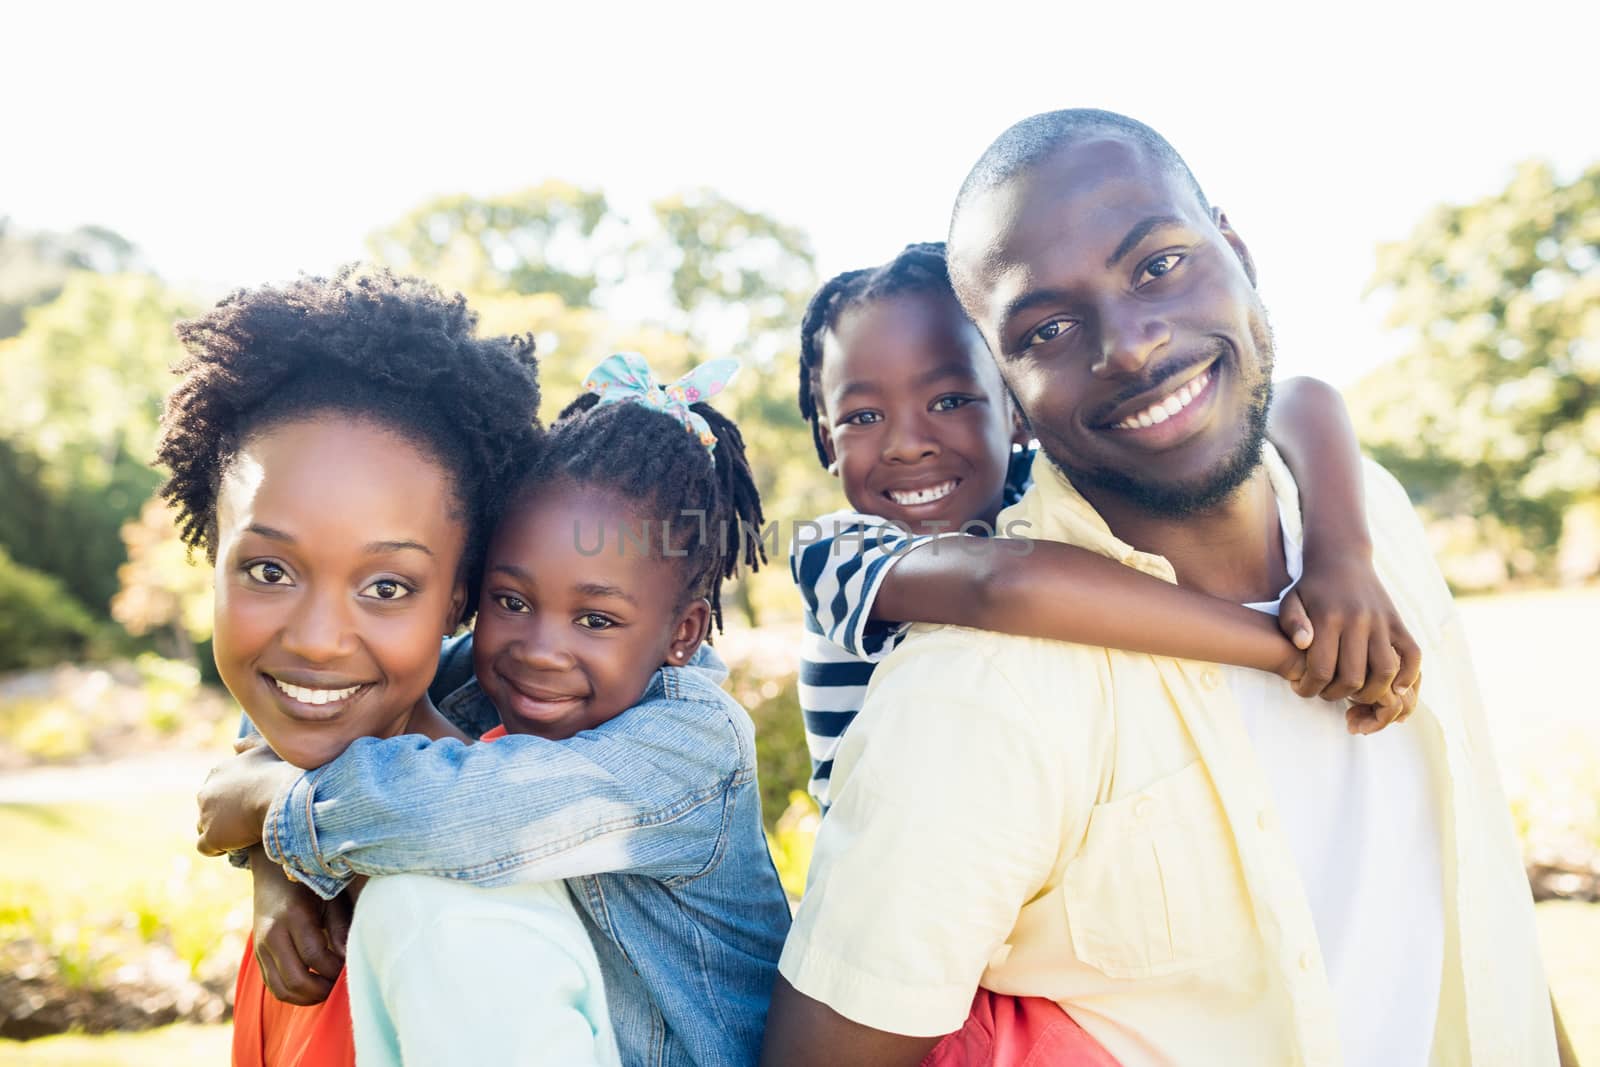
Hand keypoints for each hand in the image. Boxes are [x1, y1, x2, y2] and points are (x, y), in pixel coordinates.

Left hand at [196, 736, 301, 855]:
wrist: (281, 799)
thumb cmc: (279, 773)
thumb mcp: (265, 750)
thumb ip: (249, 744)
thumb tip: (234, 743)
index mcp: (217, 772)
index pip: (216, 787)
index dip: (231, 796)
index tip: (248, 801)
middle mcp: (205, 792)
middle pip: (208, 806)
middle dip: (222, 813)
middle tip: (245, 819)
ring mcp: (206, 815)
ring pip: (205, 826)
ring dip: (219, 830)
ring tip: (240, 834)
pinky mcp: (211, 837)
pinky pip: (206, 846)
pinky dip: (217, 847)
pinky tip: (234, 847)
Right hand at [247, 845, 349, 1004]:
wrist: (271, 872)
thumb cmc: (310, 883)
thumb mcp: (330, 897)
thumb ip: (339, 927)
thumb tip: (349, 958)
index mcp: (293, 916)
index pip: (314, 956)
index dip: (334, 969)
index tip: (350, 968)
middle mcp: (272, 934)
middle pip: (295, 979)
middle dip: (321, 990)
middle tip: (340, 986)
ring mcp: (261, 948)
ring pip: (281, 989)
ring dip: (307, 997)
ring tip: (328, 989)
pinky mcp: (258, 956)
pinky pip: (273, 986)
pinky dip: (293, 993)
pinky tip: (313, 987)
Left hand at [1278, 549, 1421, 733]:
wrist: (1341, 558)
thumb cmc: (1310, 588)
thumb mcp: (1290, 601)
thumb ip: (1291, 623)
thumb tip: (1303, 645)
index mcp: (1328, 618)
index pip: (1321, 669)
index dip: (1310, 688)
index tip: (1302, 689)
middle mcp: (1358, 620)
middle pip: (1353, 677)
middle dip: (1335, 694)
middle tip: (1325, 693)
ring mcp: (1381, 621)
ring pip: (1385, 671)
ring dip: (1370, 693)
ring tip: (1354, 693)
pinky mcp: (1399, 622)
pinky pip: (1413, 655)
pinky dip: (1408, 676)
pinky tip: (1395, 689)